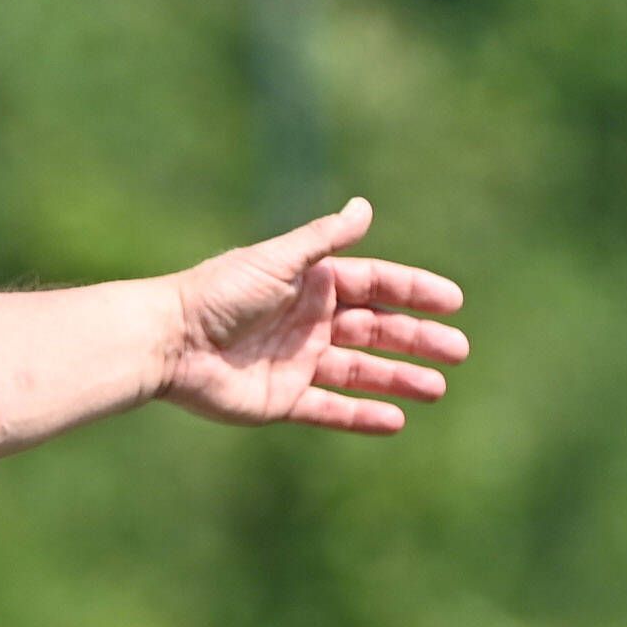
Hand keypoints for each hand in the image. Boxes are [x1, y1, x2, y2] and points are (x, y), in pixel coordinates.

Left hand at [161, 199, 467, 434]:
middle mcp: (308, 321)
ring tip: (437, 388)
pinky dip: (362, 416)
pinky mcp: (281, 399)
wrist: (168, 342)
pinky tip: (398, 420)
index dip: (413, 291)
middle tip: (458, 351)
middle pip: (375, 329)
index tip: (453, 303)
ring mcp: (296, 362)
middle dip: (417, 339)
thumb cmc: (218, 294)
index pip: (374, 284)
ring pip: (360, 371)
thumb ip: (324, 239)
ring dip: (399, 378)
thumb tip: (364, 206)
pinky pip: (330, 409)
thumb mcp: (277, 260)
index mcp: (310, 283)